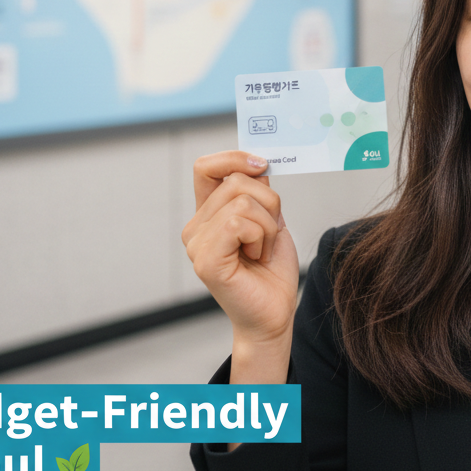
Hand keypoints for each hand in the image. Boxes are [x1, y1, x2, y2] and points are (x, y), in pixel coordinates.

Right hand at [183, 151, 298, 353]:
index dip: (234, 158)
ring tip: (261, 249)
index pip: (205, 167)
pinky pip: (239, 224)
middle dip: (269, 203)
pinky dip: (261, 237)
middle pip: (237, 181)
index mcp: (208, 213)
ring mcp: (197, 244)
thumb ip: (258, 190)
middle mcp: (196, 226)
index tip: (262, 165)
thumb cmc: (270, 269)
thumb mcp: (269, 217)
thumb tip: (257, 161)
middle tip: (268, 234)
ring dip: (268, 225)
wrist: (274, 312)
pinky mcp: (206, 261)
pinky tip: (256, 257)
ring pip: (242, 201)